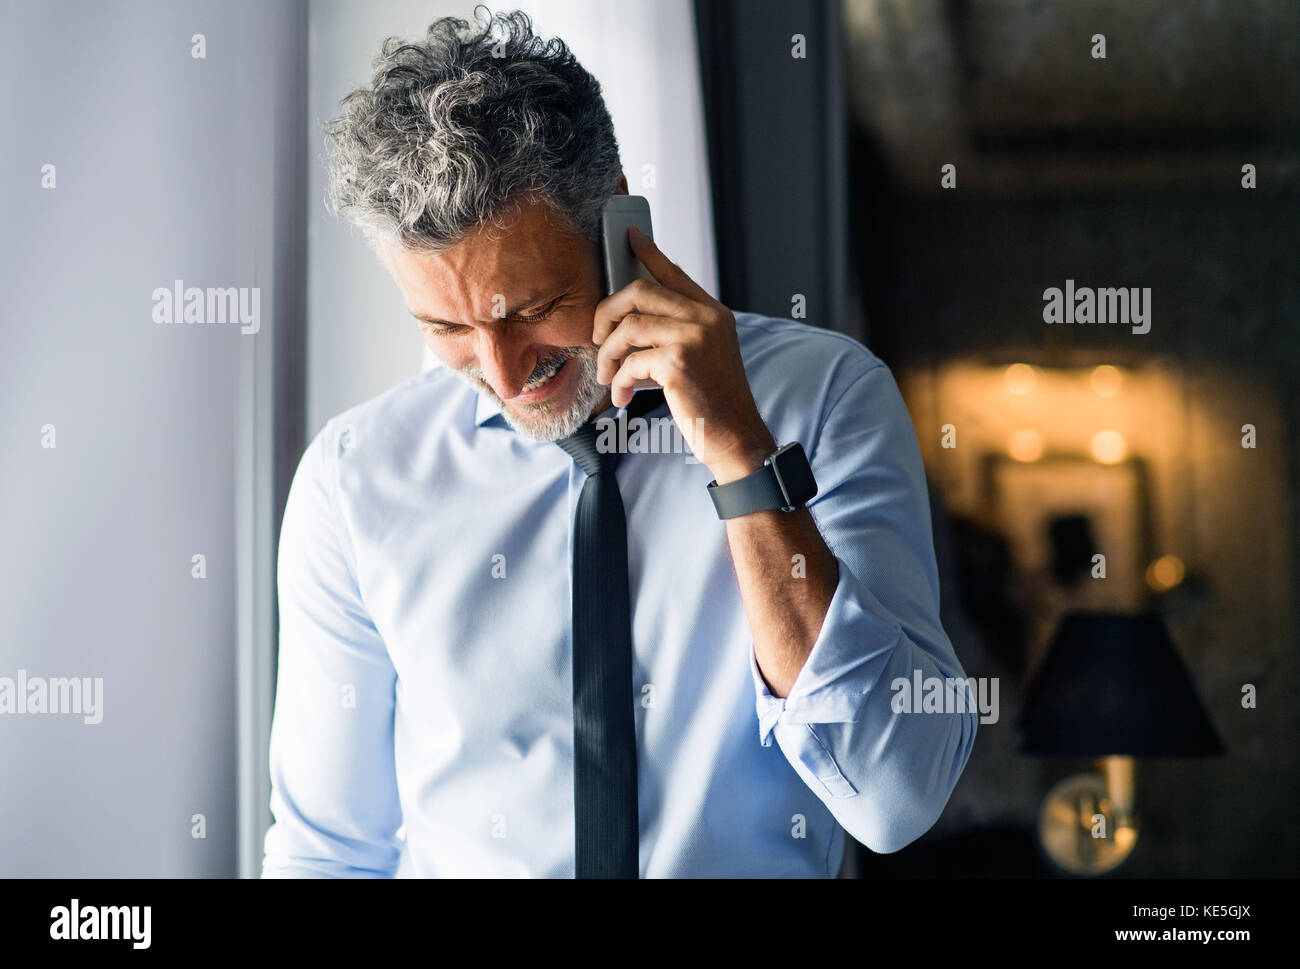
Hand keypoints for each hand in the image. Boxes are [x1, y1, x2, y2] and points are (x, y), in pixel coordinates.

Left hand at [593, 226, 775, 483]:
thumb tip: (628, 323)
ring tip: (607, 376)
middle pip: (639, 290)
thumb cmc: (715, 403)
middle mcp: (705, 318)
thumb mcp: (704, 356)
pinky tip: (621, 398)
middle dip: (607, 313)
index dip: (647, 252)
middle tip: (598, 338)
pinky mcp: (678, 363)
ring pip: (627, 326)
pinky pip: (629, 362)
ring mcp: (693, 338)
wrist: (736, 437)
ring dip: (607, 353)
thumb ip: (676, 332)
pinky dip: (618, 382)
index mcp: (713, 313)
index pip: (673, 272)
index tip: (629, 237)